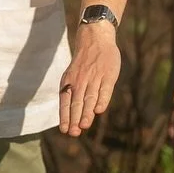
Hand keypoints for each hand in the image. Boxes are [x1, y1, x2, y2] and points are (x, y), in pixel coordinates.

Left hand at [58, 21, 120, 135]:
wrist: (95, 39)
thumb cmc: (83, 64)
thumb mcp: (71, 75)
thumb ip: (71, 94)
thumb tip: (71, 117)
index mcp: (69, 82)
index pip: (65, 102)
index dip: (65, 117)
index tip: (65, 131)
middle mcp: (80, 80)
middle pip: (77, 102)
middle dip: (75, 119)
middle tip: (74, 133)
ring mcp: (94, 77)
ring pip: (89, 98)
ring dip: (86, 113)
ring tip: (84, 126)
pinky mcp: (108, 75)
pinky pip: (104, 90)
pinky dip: (102, 100)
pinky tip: (99, 111)